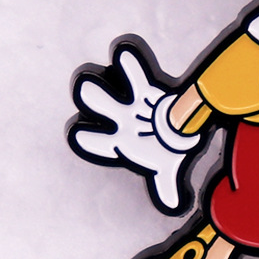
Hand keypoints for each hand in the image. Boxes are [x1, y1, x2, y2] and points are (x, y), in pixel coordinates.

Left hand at [69, 43, 199, 213]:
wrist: (181, 134)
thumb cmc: (164, 152)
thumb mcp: (166, 173)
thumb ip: (167, 189)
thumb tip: (176, 207)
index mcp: (118, 142)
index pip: (96, 142)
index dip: (86, 137)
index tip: (77, 132)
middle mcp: (119, 120)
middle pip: (98, 107)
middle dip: (91, 97)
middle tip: (85, 87)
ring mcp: (129, 102)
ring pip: (112, 88)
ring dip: (105, 81)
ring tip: (96, 71)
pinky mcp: (145, 88)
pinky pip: (135, 73)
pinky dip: (129, 62)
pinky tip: (122, 50)